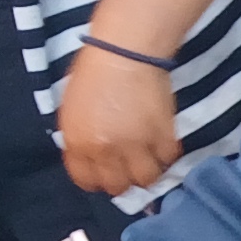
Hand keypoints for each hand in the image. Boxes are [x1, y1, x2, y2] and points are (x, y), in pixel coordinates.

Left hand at [59, 41, 183, 195]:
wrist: (125, 53)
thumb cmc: (93, 73)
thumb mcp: (73, 110)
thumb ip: (80, 138)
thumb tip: (92, 155)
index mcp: (78, 143)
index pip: (86, 181)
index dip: (97, 180)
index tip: (105, 172)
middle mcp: (106, 150)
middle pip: (117, 186)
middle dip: (122, 179)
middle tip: (128, 166)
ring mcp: (136, 145)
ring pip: (146, 179)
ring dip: (147, 172)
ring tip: (148, 159)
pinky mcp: (163, 136)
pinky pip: (168, 159)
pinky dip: (166, 155)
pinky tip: (162, 144)